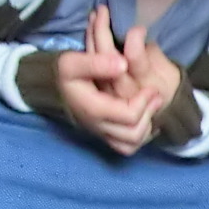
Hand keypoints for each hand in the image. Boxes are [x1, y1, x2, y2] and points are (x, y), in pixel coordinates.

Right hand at [58, 6, 165, 156]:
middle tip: (156, 97)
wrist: (52, 87)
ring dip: (145, 128)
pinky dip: (137, 137)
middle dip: (149, 114)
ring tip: (151, 108)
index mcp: (93, 109)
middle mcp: (97, 126)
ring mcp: (100, 133)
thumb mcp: (73, 62)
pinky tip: (143, 120)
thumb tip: (123, 64)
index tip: (150, 88)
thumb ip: (97, 62)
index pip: (128, 115)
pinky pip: (125, 147)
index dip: (144, 102)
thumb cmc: (64, 73)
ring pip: (131, 145)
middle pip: (133, 133)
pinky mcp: (103, 135)